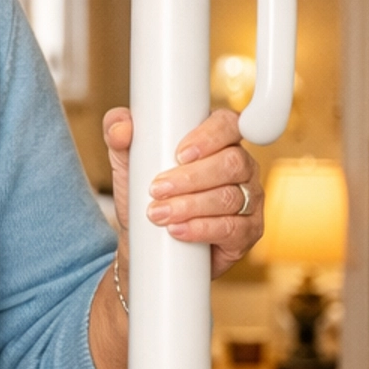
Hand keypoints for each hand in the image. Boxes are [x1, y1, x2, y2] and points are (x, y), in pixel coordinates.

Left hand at [102, 105, 263, 278]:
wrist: (149, 244)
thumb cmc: (147, 196)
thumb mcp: (128, 164)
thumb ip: (119, 136)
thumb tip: (120, 128)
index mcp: (219, 140)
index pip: (227, 124)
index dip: (209, 136)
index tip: (180, 154)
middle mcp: (240, 166)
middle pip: (231, 163)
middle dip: (191, 178)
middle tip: (157, 189)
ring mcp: (249, 199)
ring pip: (229, 197)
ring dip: (190, 205)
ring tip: (159, 214)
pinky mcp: (247, 231)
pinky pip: (233, 228)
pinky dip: (202, 229)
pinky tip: (179, 230)